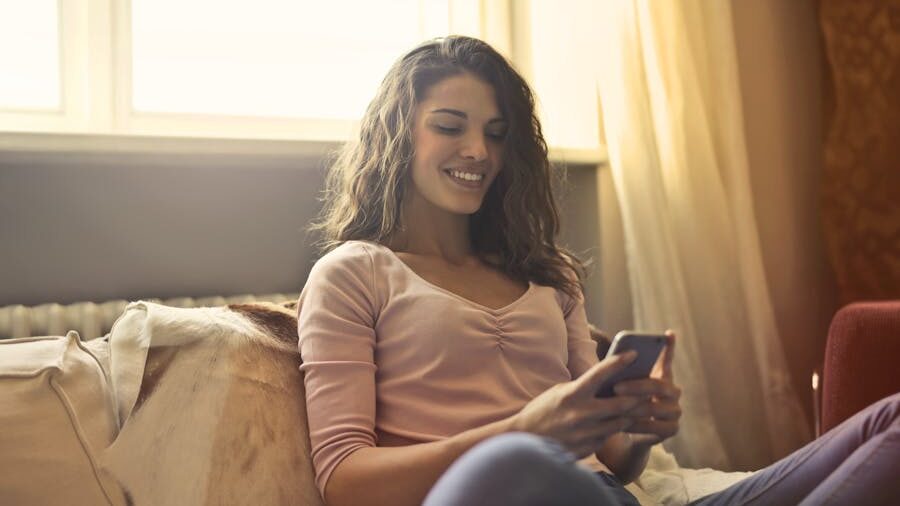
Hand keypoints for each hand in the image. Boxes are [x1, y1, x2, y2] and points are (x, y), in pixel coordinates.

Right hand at [511, 351, 643, 457]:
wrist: (526, 439)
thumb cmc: (543, 410)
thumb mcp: (560, 392)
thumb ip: (583, 388)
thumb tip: (607, 381)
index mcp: (573, 394)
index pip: (600, 373)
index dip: (619, 361)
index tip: (634, 353)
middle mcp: (581, 413)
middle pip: (622, 404)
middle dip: (637, 397)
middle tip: (647, 391)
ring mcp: (585, 433)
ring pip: (620, 423)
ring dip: (629, 415)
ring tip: (636, 408)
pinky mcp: (588, 448)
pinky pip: (609, 437)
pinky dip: (613, 430)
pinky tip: (614, 424)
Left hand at [615, 330, 680, 446]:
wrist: (628, 430)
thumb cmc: (622, 401)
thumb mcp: (620, 384)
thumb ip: (622, 373)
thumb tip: (615, 359)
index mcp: (663, 376)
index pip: (667, 358)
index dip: (669, 347)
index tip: (666, 334)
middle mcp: (674, 392)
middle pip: (659, 385)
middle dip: (636, 386)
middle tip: (616, 386)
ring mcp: (675, 411)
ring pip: (655, 408)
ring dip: (634, 407)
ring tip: (615, 407)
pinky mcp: (672, 429)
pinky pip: (655, 427)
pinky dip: (638, 425)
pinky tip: (622, 423)